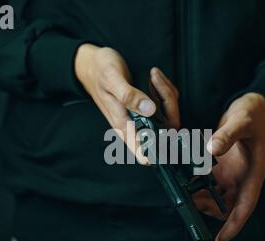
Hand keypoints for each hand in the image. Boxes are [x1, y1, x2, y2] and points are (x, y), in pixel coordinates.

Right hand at [74, 44, 179, 162]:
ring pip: (169, 114)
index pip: (144, 148)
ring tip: (153, 76)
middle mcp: (134, 123)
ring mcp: (142, 115)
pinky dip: (165, 89)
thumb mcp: (112, 80)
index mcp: (123, 123)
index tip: (172, 140)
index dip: (160, 150)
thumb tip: (149, 110)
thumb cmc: (99, 72)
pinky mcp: (147, 106)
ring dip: (167, 92)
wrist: (91, 65)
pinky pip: (166, 103)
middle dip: (169, 102)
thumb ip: (128, 96)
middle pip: (166, 127)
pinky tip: (154, 78)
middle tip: (156, 81)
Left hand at [194, 93, 264, 240]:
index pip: (245, 206)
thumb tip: (211, 149)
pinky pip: (209, 183)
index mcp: (254, 173)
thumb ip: (227, 135)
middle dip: (209, 209)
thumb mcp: (242, 121)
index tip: (220, 240)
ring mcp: (232, 173)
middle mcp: (243, 178)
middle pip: (227, 206)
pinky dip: (198, 184)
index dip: (233, 225)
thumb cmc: (254, 115)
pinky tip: (186, 179)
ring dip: (202, 198)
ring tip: (186, 190)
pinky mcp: (222, 167)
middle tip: (192, 200)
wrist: (254, 106)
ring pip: (216, 198)